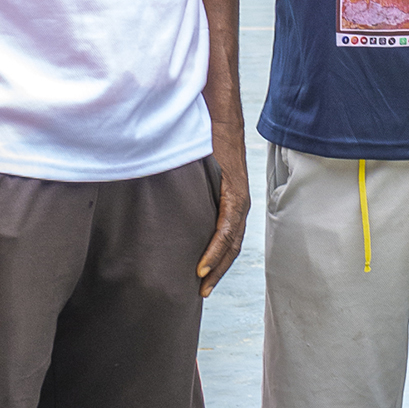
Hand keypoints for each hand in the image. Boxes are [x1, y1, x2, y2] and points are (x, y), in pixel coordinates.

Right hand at [197, 120, 249, 298]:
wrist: (217, 115)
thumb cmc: (202, 140)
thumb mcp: (198, 172)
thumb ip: (191, 189)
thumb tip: (169, 202)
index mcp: (231, 201)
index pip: (227, 239)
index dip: (216, 261)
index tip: (201, 280)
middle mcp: (240, 203)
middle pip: (231, 246)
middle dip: (217, 271)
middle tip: (202, 292)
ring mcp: (239, 198)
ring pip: (231, 242)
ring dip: (216, 266)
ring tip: (201, 283)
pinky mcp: (235, 192)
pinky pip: (226, 227)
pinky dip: (215, 248)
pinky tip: (203, 265)